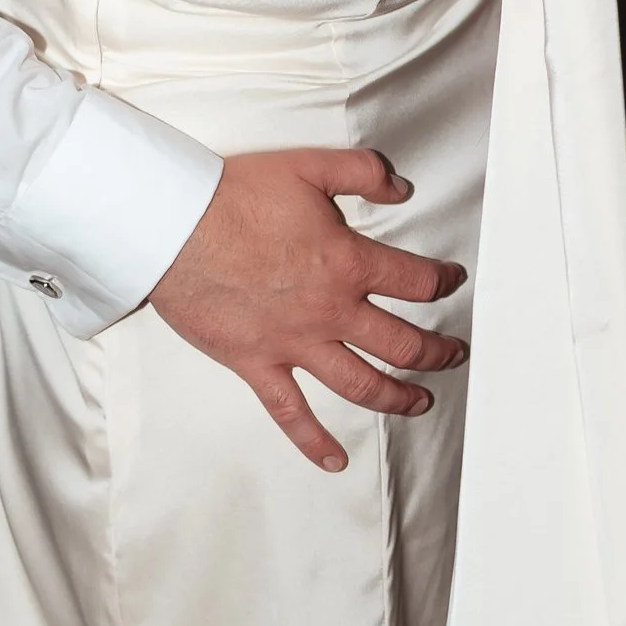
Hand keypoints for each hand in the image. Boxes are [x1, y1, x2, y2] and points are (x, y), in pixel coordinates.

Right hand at [148, 147, 466, 472]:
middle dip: (436, 352)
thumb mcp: (309, 166)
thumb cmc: (233, 197)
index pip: (415, 282)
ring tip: (419, 402)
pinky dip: (315, 442)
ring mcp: (294, 344)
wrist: (174, 227)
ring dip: (398, 398)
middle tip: (451, 354)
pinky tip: (335, 459)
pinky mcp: (257, 365)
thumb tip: (400, 187)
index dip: (442, 282)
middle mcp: (330, 312)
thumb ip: (363, 173)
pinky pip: (292, 414)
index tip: (451, 283)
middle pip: (402, 344)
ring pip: (362, 385)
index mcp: (348, 264)